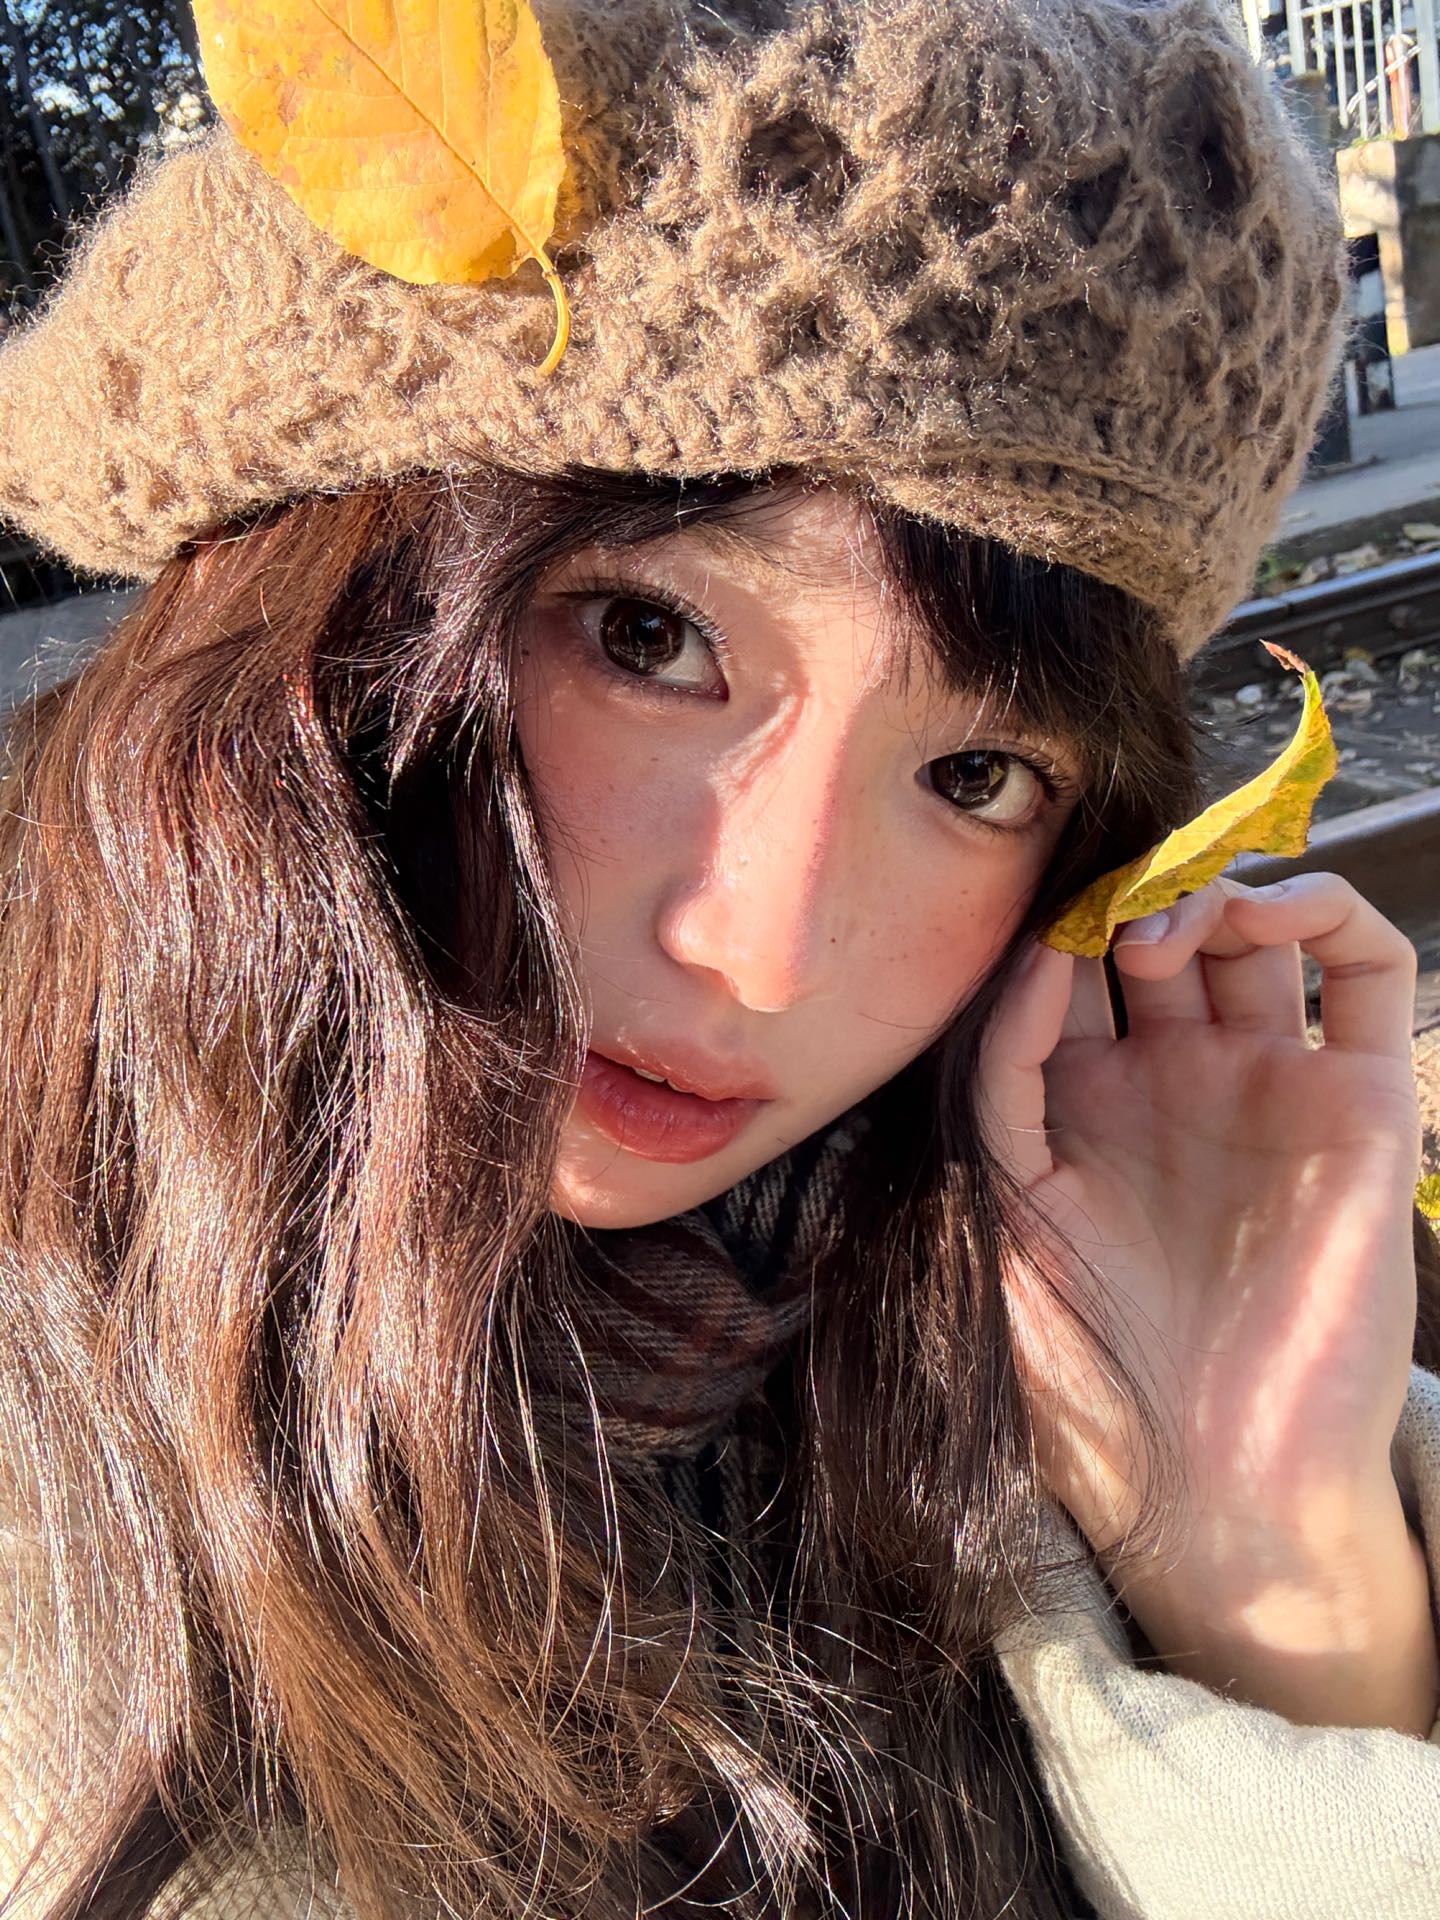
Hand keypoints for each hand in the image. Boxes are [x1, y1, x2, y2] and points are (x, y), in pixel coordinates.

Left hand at [982, 873, 1420, 1582]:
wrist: (1218, 1485)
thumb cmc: (1094, 1370)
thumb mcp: (1007, 1209)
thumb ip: (1003, 1083)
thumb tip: (1031, 959)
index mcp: (1085, 1103)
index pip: (1073, 969)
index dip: (1056, 923)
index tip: (1035, 911)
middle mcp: (1180, 1081)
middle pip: (1162, 937)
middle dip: (1134, 897)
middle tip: (1111, 899)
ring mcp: (1272, 1084)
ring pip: (1259, 936)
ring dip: (1216, 895)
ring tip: (1167, 929)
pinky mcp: (1360, 1102)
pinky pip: (1367, 973)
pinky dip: (1328, 912)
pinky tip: (1266, 917)